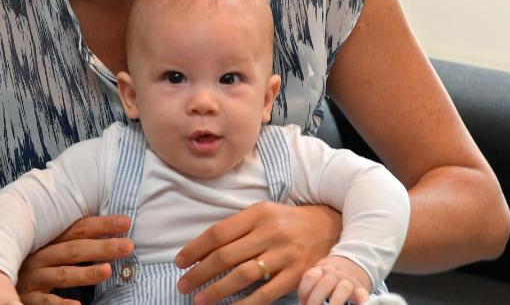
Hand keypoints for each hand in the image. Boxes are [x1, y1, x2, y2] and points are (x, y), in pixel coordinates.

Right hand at [15, 214, 133, 304]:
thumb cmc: (26, 261)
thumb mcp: (44, 246)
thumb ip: (69, 240)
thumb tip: (106, 231)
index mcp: (47, 240)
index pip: (78, 229)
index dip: (102, 224)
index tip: (126, 222)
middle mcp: (40, 256)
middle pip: (74, 249)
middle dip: (102, 246)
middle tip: (128, 245)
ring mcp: (33, 277)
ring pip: (62, 274)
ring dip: (85, 273)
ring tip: (108, 270)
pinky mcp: (27, 298)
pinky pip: (46, 303)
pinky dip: (61, 304)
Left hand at [174, 202, 341, 304]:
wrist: (330, 227)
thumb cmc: (288, 221)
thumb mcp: (263, 213)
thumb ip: (237, 228)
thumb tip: (203, 249)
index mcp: (257, 214)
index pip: (218, 233)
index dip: (195, 249)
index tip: (179, 262)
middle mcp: (270, 233)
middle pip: (226, 255)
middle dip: (199, 272)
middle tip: (182, 284)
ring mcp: (284, 255)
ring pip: (242, 275)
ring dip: (217, 290)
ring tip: (200, 299)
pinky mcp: (297, 275)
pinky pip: (266, 293)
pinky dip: (246, 304)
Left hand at [297, 255, 371, 304]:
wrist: (352, 264)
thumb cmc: (330, 276)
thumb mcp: (320, 274)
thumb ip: (312, 286)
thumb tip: (304, 303)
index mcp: (322, 270)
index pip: (310, 277)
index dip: (304, 291)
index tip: (303, 302)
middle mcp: (335, 274)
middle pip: (324, 284)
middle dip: (316, 300)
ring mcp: (349, 281)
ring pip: (343, 289)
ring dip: (335, 303)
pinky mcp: (361, 289)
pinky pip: (362, 294)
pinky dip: (361, 302)